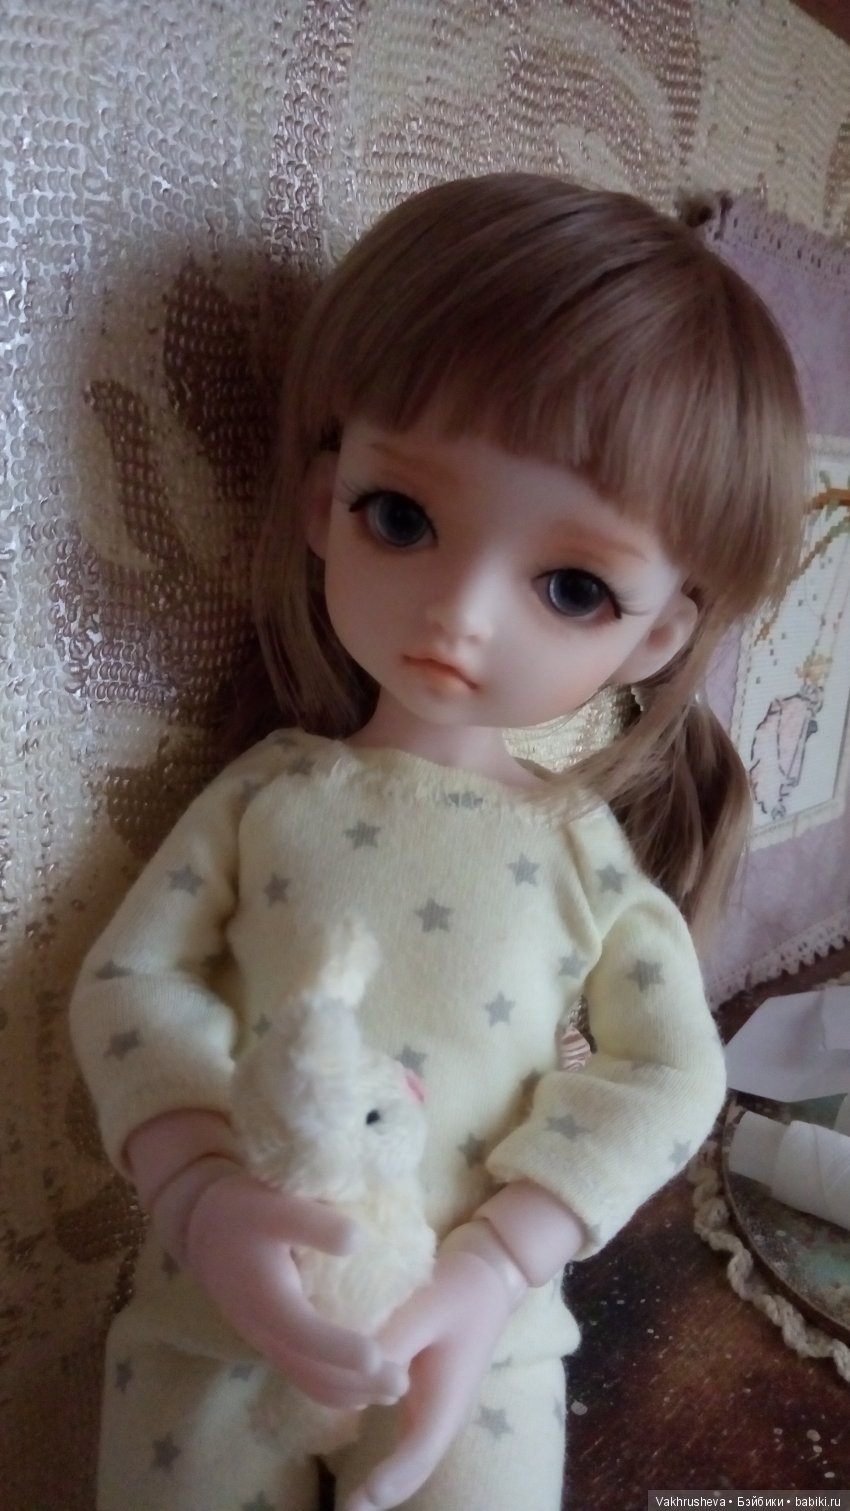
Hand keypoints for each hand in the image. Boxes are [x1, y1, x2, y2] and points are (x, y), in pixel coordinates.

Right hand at [127, 1109, 405, 1408]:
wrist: (204, 1228)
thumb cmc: (242, 1210)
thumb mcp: (274, 1205)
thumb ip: (312, 1223)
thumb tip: (358, 1242)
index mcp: (266, 1299)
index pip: (304, 1335)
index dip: (339, 1351)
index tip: (376, 1359)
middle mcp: (265, 1330)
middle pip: (311, 1372)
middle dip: (357, 1383)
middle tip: (404, 1384)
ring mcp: (268, 1340)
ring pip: (309, 1381)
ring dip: (351, 1392)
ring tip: (395, 1391)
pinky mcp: (275, 1340)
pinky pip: (304, 1375)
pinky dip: (336, 1386)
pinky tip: (365, 1382)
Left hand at [342, 1222, 525, 1510]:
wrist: (487, 1278)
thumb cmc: (457, 1291)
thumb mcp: (424, 1309)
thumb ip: (390, 1342)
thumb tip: (353, 1375)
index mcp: (451, 1395)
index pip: (421, 1450)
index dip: (392, 1478)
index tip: (361, 1500)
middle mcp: (447, 1412)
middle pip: (416, 1466)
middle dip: (384, 1492)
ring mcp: (439, 1410)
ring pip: (413, 1459)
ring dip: (386, 1483)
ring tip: (352, 1504)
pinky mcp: (427, 1401)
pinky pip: (409, 1443)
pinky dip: (390, 1462)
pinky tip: (364, 1476)